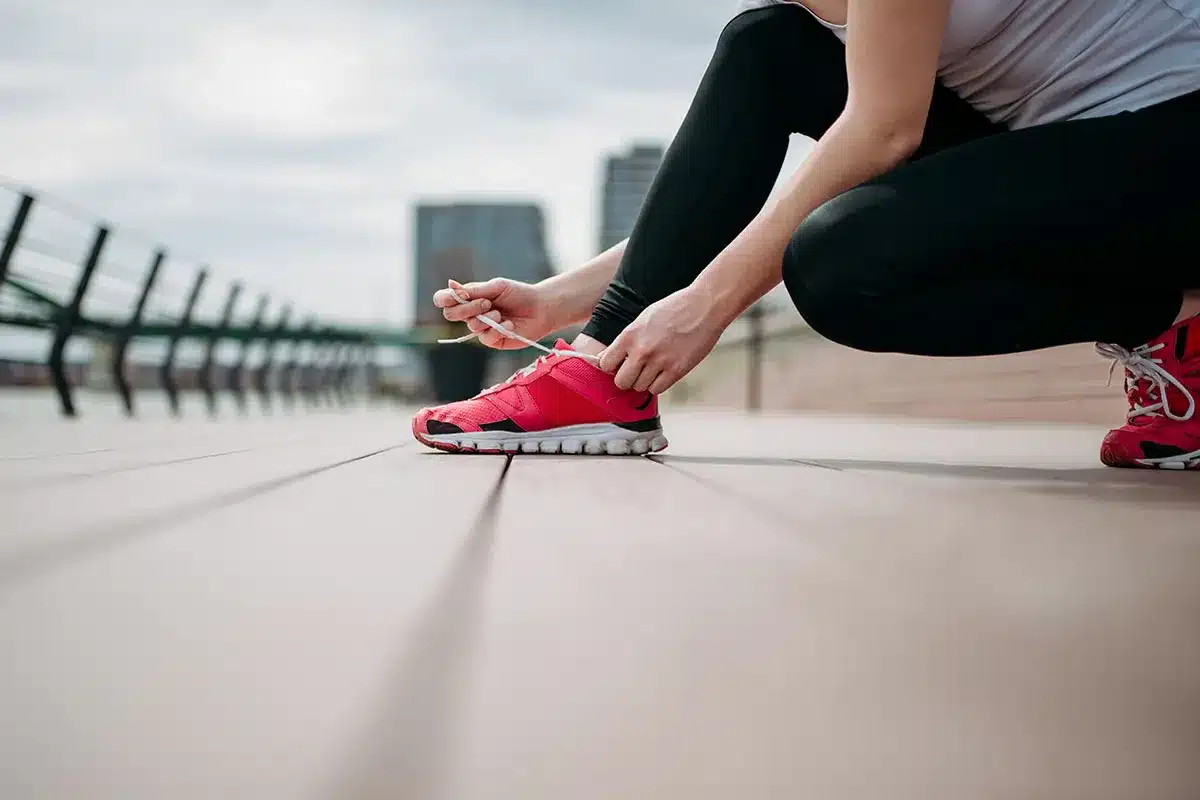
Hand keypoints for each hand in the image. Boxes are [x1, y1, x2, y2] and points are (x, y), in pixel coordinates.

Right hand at [433, 278, 558, 349]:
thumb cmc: (519, 294)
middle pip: (451, 315)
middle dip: (467, 308)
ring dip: (487, 318)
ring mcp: (481, 329)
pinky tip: (510, 325)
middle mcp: (472, 314)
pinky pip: (486, 338)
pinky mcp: (493, 341)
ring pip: (471, 326)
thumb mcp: (496, 287)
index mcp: (469, 298)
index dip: (444, 299)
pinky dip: (498, 330)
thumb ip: (474, 290)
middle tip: (487, 303)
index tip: (459, 296)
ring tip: (501, 314)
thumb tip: (450, 285)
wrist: (541, 308)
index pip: (444, 300)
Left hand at [598, 287, 723, 393]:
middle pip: (621, 382)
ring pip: (639, 387)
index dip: (612, 367)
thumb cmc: (675, 309)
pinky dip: (658, 384)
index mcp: (630, 335)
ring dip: (644, 381)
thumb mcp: (644, 319)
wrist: (705, 306)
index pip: (606, 364)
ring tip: (654, 368)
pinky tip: (664, 372)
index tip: (619, 365)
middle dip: (627, 378)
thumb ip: (627, 340)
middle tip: (636, 370)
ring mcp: (659, 362)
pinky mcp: (677, 370)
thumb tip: (608, 358)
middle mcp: (642, 350)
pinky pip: (657, 389)